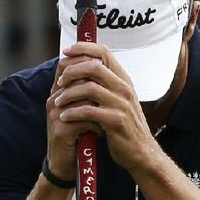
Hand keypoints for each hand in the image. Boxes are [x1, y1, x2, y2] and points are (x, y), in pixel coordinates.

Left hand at [51, 43, 155, 175]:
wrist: (140, 152)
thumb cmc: (123, 126)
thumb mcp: (117, 100)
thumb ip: (104, 84)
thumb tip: (81, 67)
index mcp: (123, 80)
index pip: (104, 52)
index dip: (83, 48)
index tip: (66, 51)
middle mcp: (124, 88)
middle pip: (94, 66)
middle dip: (71, 71)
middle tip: (59, 82)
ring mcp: (121, 104)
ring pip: (89, 88)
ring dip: (69, 94)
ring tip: (58, 102)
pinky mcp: (116, 121)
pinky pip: (89, 111)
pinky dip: (73, 112)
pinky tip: (65, 116)